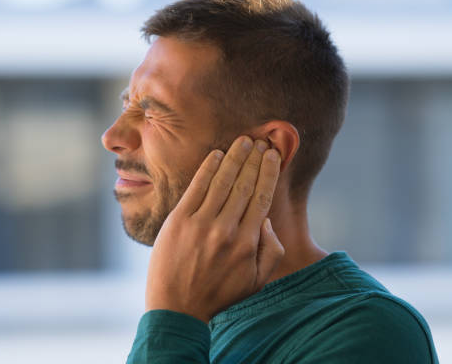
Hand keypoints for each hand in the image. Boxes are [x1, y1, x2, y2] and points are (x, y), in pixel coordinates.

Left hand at [145, 136, 283, 322]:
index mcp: (247, 244)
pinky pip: (196, 187)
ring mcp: (200, 224)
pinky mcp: (178, 221)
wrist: (177, 309)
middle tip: (261, 142)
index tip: (274, 156)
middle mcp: (226, 230)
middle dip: (255, 160)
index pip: (262, 198)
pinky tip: (217, 155)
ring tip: (244, 142)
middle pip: (244, 185)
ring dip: (235, 158)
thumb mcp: (256, 282)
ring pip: (222, 182)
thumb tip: (267, 220)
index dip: (269, 173)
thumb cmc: (220, 296)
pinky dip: (208, 168)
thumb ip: (271, 251)